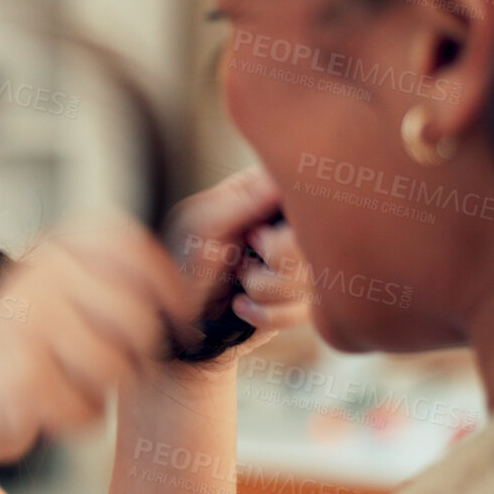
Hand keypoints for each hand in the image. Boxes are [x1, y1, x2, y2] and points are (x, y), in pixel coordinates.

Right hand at [0, 209, 191, 467]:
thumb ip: (119, 289)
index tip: (184, 316)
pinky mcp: (21, 372)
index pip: (133, 248)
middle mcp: (39, 274)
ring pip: (116, 368)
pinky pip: (87, 408)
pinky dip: (75, 421)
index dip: (171, 285)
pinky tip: (44, 411)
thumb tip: (197, 288)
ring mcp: (27, 321)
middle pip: (137, 319)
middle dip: (132, 357)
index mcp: (55, 251)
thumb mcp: (67, 304)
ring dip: (99, 393)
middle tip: (98, 370)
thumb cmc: (27, 357)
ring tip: (62, 385)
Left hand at [162, 167, 311, 361]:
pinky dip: (263, 313)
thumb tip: (283, 180)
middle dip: (276, 258)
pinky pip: (299, 313)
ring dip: (261, 287)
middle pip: (318, 244)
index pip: (311, 196)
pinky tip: (241, 305)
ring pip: (310, 281)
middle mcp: (294, 229)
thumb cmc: (183, 256)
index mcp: (273, 195)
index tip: (256, 234)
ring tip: (238, 277)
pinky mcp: (299, 303)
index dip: (295, 220)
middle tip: (244, 255)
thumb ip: (244, 200)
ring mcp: (301, 267)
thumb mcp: (203, 221)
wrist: (175, 311)